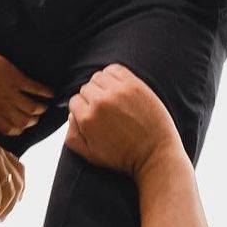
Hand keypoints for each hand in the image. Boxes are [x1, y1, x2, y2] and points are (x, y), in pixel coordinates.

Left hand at [0, 49, 53, 136]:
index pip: (11, 129)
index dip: (19, 130)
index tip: (22, 127)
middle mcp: (4, 105)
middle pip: (24, 121)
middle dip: (31, 121)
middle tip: (35, 118)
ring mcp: (11, 92)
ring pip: (32, 107)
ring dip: (40, 108)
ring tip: (43, 106)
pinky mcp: (17, 78)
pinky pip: (35, 88)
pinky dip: (45, 92)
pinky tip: (51, 93)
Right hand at [65, 64, 180, 177]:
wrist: (155, 154)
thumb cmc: (123, 157)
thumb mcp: (91, 155)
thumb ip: (72, 137)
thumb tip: (71, 115)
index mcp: (87, 119)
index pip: (74, 101)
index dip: (82, 109)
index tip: (94, 116)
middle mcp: (100, 102)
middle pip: (86, 88)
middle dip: (92, 98)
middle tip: (105, 110)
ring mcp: (118, 91)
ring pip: (98, 77)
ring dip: (102, 85)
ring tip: (111, 98)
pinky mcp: (134, 85)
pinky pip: (115, 69)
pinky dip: (113, 74)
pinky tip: (118, 86)